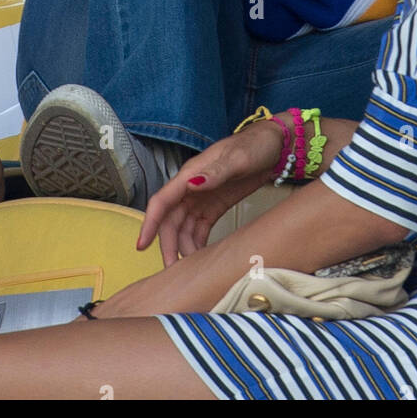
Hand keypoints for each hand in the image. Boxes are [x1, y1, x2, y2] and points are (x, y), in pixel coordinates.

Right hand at [136, 118, 286, 266]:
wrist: (275, 146)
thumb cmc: (255, 146)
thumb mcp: (238, 158)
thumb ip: (216, 172)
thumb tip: (192, 183)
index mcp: (191, 174)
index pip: (162, 201)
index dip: (150, 223)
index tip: (141, 245)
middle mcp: (191, 187)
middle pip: (170, 220)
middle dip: (168, 245)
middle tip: (173, 271)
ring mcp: (202, 198)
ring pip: (183, 228)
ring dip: (183, 248)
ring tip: (191, 270)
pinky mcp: (213, 206)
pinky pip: (198, 229)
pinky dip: (197, 244)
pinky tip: (201, 259)